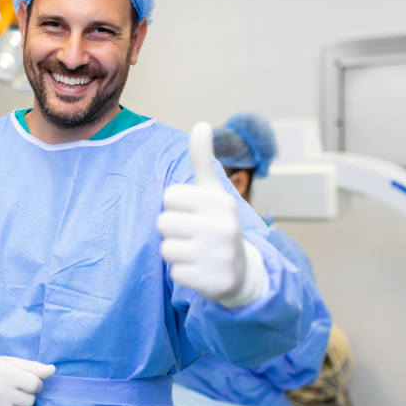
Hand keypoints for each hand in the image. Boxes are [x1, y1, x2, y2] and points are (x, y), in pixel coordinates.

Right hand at [0, 352, 54, 405]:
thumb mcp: (9, 362)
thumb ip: (32, 367)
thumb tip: (52, 370)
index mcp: (3, 371)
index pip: (35, 384)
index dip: (34, 384)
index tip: (25, 383)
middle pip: (30, 401)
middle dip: (26, 397)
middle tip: (13, 392)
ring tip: (8, 402)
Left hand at [157, 122, 262, 306]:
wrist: (242, 271)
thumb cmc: (218, 224)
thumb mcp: (213, 192)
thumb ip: (203, 160)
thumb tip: (201, 123)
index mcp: (220, 201)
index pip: (169, 197)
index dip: (176, 207)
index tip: (193, 214)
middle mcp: (223, 227)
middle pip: (163, 223)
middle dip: (173, 231)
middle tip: (194, 236)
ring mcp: (219, 255)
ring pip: (166, 249)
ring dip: (176, 253)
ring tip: (196, 252)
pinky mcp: (212, 281)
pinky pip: (175, 273)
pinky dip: (183, 273)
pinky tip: (200, 270)